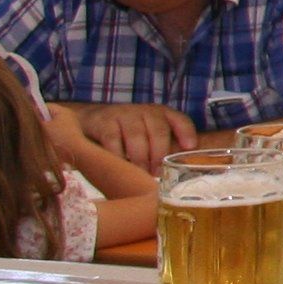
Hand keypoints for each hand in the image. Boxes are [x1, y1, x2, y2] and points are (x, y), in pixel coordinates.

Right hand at [74, 101, 196, 169]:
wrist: (93, 120)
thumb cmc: (129, 133)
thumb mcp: (149, 135)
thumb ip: (164, 147)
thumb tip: (181, 168)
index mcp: (161, 114)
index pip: (179, 119)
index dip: (186, 132)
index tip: (190, 147)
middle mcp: (145, 111)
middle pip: (158, 130)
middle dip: (159, 153)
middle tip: (157, 172)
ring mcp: (124, 115)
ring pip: (136, 135)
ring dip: (140, 157)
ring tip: (141, 172)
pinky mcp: (104, 122)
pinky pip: (113, 140)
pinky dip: (117, 155)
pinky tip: (120, 165)